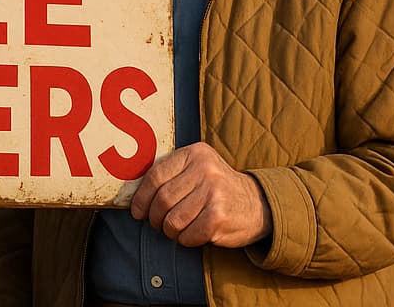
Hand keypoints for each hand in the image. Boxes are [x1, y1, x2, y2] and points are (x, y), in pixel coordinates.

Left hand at [128, 142, 271, 247]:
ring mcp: (213, 193)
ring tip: (177, 229)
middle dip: (155, 218)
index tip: (138, 211)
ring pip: (173, 220)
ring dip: (170, 231)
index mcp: (195, 153)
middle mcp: (205, 169)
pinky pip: (188, 235)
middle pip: (162, 200)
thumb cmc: (217, 188)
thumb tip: (136, 195)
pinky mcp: (219, 216)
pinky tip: (194, 234)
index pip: (156, 175)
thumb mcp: (198, 168)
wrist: (258, 204)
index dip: (142, 197)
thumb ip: (172, 174)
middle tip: (158, 224)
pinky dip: (186, 240)